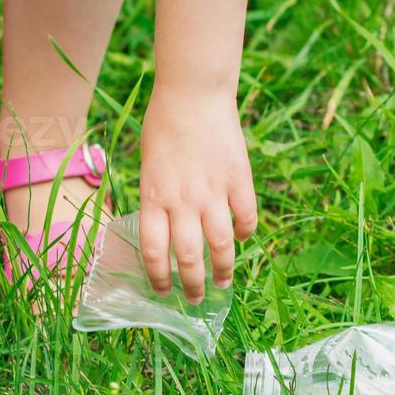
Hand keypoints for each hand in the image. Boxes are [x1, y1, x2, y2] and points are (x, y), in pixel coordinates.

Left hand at [137, 87, 257, 301]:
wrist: (193, 95)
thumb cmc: (164, 127)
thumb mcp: (148, 166)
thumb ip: (157, 200)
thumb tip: (168, 234)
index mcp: (154, 197)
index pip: (154, 251)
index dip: (159, 278)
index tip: (163, 292)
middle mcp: (183, 201)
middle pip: (189, 257)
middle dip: (193, 285)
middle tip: (196, 298)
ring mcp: (213, 192)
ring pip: (222, 246)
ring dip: (224, 270)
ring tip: (225, 282)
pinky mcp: (238, 181)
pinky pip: (246, 218)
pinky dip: (246, 232)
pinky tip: (243, 237)